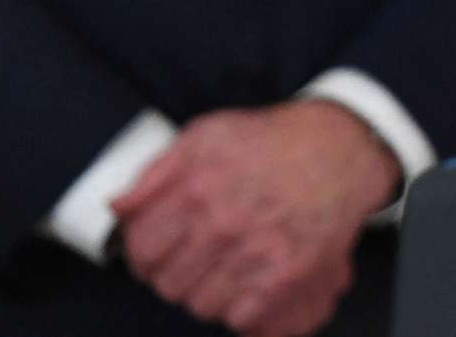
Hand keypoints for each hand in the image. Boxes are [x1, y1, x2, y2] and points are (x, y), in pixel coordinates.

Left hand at [111, 99, 399, 336]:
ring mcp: (255, 253)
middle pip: (169, 284)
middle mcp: (223, 224)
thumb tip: (117, 207)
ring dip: (209, 292)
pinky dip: (242, 308)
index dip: (144, 255)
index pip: (141, 250)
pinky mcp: (286, 277)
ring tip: (226, 268)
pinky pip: (241, 319)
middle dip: (177, 274)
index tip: (156, 252)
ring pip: (202, 305)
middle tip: (196, 259)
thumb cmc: (271, 142)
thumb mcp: (206, 136)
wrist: (338, 151)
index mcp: (196, 189)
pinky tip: (250, 281)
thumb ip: (154, 172)